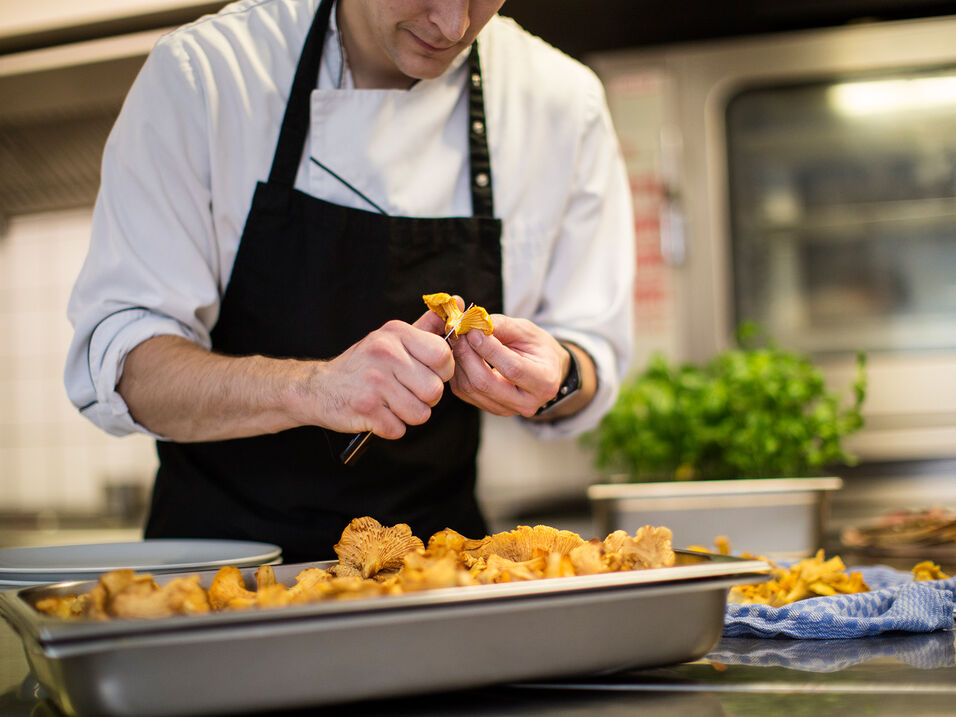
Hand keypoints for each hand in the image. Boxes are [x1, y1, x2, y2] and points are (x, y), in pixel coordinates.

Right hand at [303, 310, 453, 437]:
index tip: (430, 373)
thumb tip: (458, 302)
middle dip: (426, 398)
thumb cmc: (364, 363)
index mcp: (395, 334)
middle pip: (435, 390)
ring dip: (409, 414)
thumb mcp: (392, 338)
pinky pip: (399, 429)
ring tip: (393, 403)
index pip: (443, 355)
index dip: (444, 371)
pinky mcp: (365, 408)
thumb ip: (426, 326)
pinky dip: (391, 427)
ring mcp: (374, 382)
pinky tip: (379, 414)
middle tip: (407, 391)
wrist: (319, 387)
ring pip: (420, 413)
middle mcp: (385, 354)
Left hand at [449, 314, 568, 416]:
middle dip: (467, 355)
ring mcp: (506, 410)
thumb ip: (503, 326)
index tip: (473, 330)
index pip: (512, 369)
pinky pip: (464, 392)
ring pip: (470, 389)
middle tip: (459, 334)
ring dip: (458, 362)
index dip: (488, 349)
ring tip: (458, 341)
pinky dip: (457, 371)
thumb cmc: (538, 348)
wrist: (544, 370)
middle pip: (485, 383)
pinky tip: (459, 355)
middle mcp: (526, 403)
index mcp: (544, 382)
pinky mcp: (489, 409)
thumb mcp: (527, 331)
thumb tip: (474, 324)